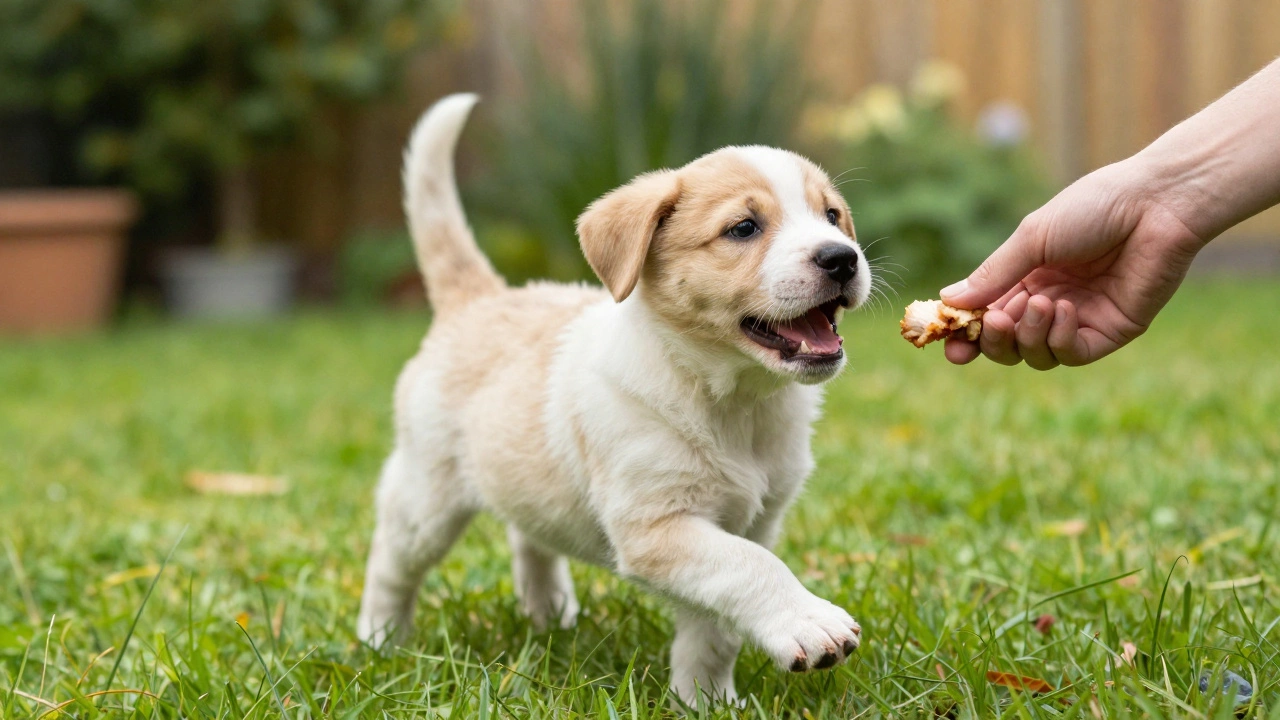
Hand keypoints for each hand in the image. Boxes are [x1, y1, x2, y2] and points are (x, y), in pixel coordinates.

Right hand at [940, 161, 1205, 368]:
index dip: (966, 334)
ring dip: (1028, 335)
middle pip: (1006, 345)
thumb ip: (992, 274)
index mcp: (1026, 277)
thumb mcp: (1032, 238)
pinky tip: (1065, 309)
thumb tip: (947, 301)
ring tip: (1039, 303)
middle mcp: (1049, 303)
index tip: (948, 345)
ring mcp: (1079, 320)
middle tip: (994, 322)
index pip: (987, 316)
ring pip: (1035, 355)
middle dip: (994, 340)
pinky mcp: (1110, 331)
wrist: (1156, 204)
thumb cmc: (1094, 208)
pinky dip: (1060, 338)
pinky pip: (1072, 354)